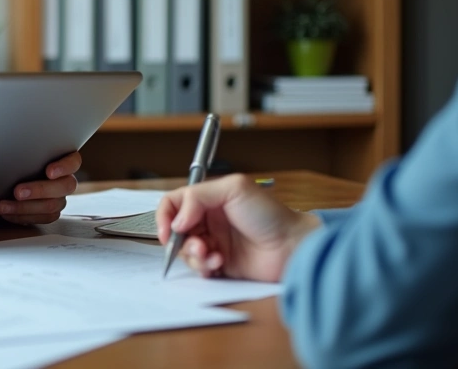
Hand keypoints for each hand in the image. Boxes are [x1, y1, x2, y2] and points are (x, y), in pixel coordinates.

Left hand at [0, 151, 80, 224]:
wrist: (8, 182)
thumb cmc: (18, 162)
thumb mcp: (22, 155)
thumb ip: (25, 154)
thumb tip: (11, 152)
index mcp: (64, 160)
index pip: (73, 162)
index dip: (64, 167)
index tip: (49, 172)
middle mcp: (65, 180)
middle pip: (65, 187)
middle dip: (40, 190)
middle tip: (17, 192)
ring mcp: (60, 198)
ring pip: (52, 206)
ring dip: (25, 207)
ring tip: (4, 206)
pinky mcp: (50, 212)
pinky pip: (43, 218)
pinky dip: (23, 216)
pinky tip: (7, 213)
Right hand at [155, 174, 320, 281]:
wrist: (292, 246)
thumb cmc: (270, 214)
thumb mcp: (234, 189)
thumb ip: (198, 196)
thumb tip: (176, 219)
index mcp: (209, 200)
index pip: (173, 204)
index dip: (165, 217)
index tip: (168, 231)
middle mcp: (208, 220)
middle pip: (175, 231)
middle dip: (181, 241)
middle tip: (198, 245)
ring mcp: (214, 243)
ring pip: (185, 252)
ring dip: (194, 256)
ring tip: (213, 256)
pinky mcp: (221, 264)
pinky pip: (199, 268)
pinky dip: (204, 268)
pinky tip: (219, 264)